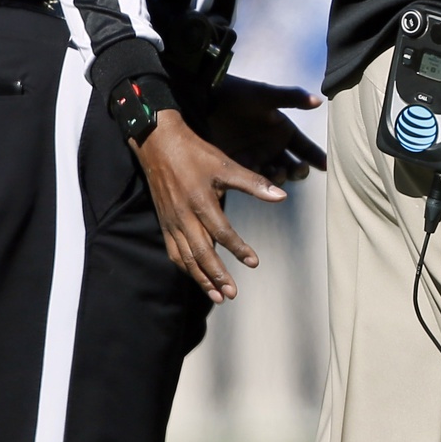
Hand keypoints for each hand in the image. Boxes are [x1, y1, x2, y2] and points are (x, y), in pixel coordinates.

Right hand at [134, 110, 286, 301]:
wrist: (159, 145)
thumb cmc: (196, 154)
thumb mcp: (226, 165)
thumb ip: (253, 183)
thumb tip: (281, 196)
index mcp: (201, 202)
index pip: (222, 233)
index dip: (238, 249)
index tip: (254, 263)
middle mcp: (183, 217)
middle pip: (201, 253)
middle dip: (217, 276)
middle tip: (232, 293)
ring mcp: (171, 222)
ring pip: (185, 258)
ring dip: (201, 278)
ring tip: (216, 296)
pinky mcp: (164, 223)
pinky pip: (173, 251)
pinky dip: (185, 267)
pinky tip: (195, 276)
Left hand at [204, 75, 326, 184]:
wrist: (205, 100)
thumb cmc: (238, 95)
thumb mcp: (266, 96)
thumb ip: (292, 98)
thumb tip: (319, 100)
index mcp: (283, 129)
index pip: (305, 147)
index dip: (317, 156)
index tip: (327, 166)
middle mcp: (272, 145)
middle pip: (293, 165)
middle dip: (299, 170)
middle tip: (299, 169)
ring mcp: (256, 156)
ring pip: (275, 175)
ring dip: (280, 177)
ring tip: (279, 174)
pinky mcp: (238, 164)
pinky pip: (254, 178)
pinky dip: (260, 182)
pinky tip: (261, 181)